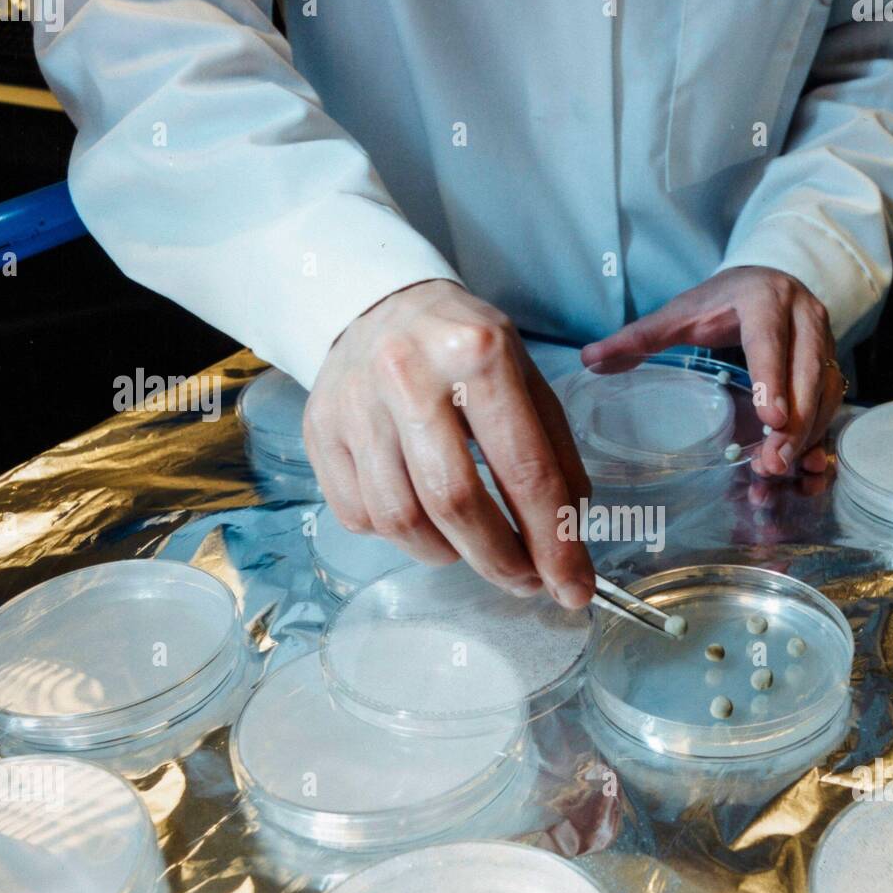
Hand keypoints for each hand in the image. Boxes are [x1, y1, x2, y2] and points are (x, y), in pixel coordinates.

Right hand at [304, 280, 594, 607]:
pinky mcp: (320, 431)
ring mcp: (355, 405)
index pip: (524, 470)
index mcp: (478, 354)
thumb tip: (568, 538)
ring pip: (402, 521)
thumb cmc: (464, 348)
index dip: (553, 542)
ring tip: (471, 545)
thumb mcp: (525, 377)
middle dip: (499, 560)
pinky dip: (400, 536)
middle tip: (524, 582)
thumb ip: (555, 453)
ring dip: (448, 554)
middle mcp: (409, 375)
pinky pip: (360, 517)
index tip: (572, 589)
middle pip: (456, 503)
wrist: (377, 304)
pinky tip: (422, 517)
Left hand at [579, 266, 842, 478]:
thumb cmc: (720, 301)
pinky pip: (833, 403)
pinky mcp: (831, 362)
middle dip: (794, 422)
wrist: (768, 279)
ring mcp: (824, 340)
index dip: (772, 381)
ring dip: (807, 434)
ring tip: (778, 469)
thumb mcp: (678, 314)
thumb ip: (638, 337)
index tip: (771, 420)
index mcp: (763, 299)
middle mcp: (803, 316)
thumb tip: (589, 359)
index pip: (770, 342)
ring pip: (825, 391)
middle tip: (772, 462)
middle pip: (807, 373)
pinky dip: (817, 435)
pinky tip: (799, 464)